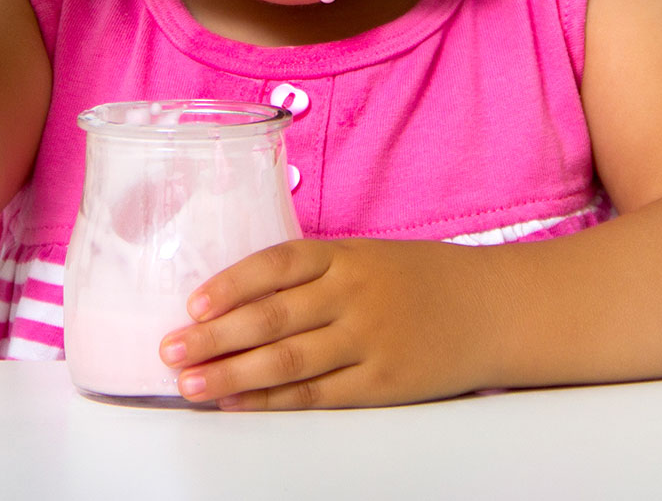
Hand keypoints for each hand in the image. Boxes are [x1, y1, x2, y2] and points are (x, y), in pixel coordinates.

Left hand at [160, 237, 491, 409]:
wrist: (492, 308)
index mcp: (347, 255)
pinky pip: (316, 397)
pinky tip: (240, 406)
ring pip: (287, 361)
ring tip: (191, 384)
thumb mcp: (368, 257)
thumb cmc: (420, 280)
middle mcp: (354, 295)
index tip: (192, 304)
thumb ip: (315, 274)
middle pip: (272, 317)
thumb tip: (241, 299)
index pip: (276, 263)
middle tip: (170, 350)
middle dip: (215, 336)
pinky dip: (273, 403)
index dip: (230, 284)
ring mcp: (368, 341)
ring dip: (232, 374)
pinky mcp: (381, 385)